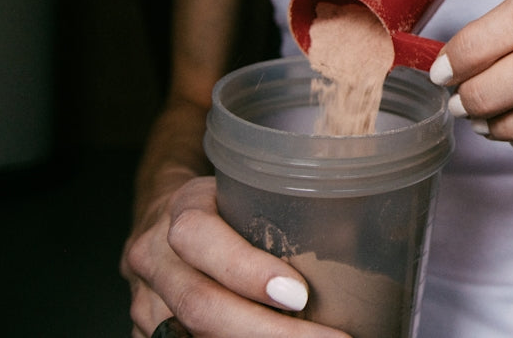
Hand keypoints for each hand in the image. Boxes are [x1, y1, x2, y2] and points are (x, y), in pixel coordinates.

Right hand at [121, 176, 344, 337]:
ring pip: (196, 336)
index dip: (248, 272)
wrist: (167, 221)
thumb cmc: (223, 204)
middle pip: (201, 305)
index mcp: (181, 212)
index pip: (201, 240)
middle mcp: (156, 259)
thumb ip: (288, 209)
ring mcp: (147, 303)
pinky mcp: (152, 333)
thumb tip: (364, 232)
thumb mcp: (249, 189)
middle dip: (269, 333)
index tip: (301, 296)